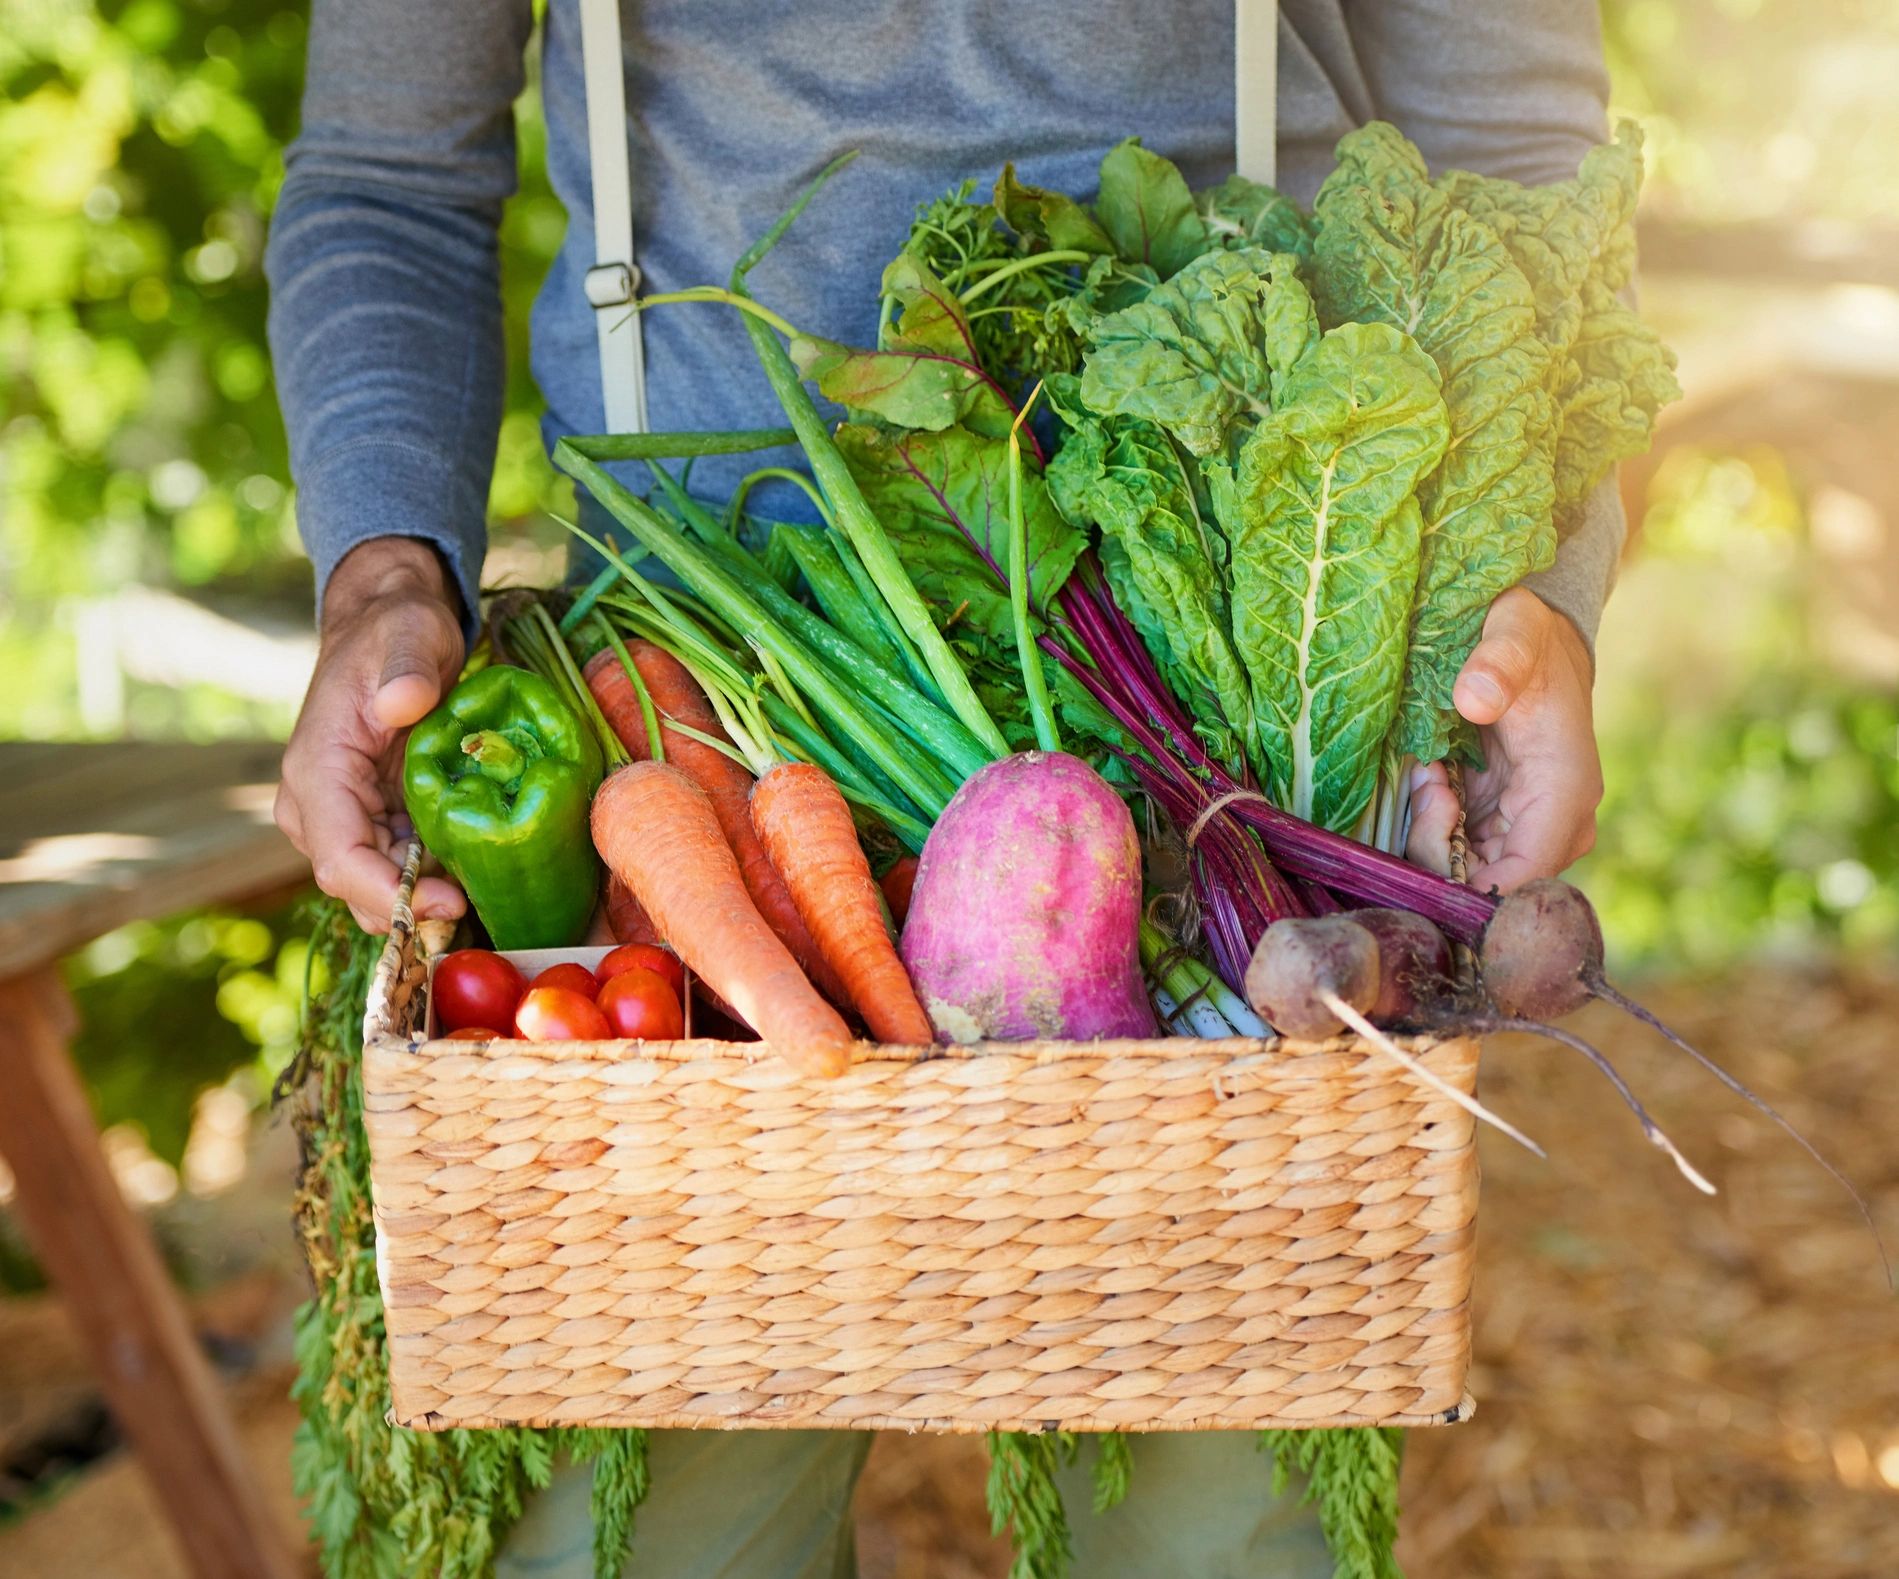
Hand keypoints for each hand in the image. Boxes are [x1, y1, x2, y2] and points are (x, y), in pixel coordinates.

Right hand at [276, 538, 469, 931]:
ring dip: (434, 906)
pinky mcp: (381, 823)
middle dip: (418, 913)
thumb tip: (404, 701)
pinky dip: (441, 886)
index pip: (339, 858)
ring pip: (383, 890)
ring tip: (495, 906)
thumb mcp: (408, 633)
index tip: (448, 902)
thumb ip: (406, 667)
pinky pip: (406, 872)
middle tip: (486, 914)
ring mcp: (350, 820)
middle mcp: (322, 808)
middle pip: (359, 889)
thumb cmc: (396, 630)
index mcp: (317, 771)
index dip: (390, 893)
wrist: (392, 628)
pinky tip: (488, 887)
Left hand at [1405, 586, 1603, 892]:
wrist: (1537, 644)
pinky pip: (1455, 851)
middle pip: (1486, 886)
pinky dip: (1432, 823)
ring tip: (1431, 771)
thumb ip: (1500, 659)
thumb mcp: (1516, 630)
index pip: (1522, 878)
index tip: (1431, 826)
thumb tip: (1475, 698)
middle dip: (1438, 846)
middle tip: (1429, 782)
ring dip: (1432, 831)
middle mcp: (1553, 826)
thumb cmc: (1530, 639)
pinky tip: (1433, 777)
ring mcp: (1524, 831)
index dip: (1468, 884)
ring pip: (1465, 874)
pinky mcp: (1498, 826)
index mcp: (1565, 793)